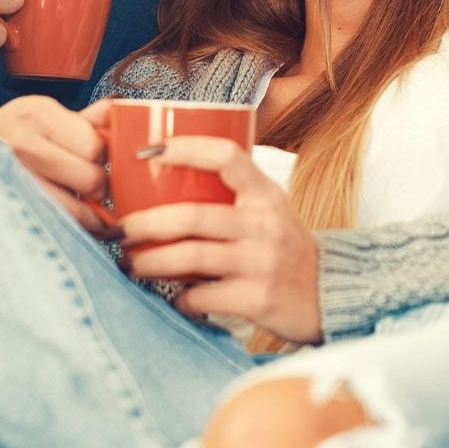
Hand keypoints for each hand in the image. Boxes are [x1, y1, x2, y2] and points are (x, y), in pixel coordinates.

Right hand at [0, 97, 111, 233]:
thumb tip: (124, 114)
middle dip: (100, 187)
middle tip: (92, 187)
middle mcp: (23, 143)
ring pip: (80, 211)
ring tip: (86, 209)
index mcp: (37, 113)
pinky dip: (74, 230)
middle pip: (93, 178)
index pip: (97, 145)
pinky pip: (61, 228)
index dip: (105, 157)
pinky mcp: (9, 210)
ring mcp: (14, 178)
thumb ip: (84, 119)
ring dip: (90, 214)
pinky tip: (71, 222)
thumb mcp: (40, 117)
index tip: (100, 162)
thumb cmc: (5, 138)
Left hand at [119, 136, 322, 344]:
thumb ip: (230, 195)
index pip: (226, 155)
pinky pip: (202, 296)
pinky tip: (171, 298)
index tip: (147, 151)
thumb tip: (159, 183)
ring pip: (190, 256)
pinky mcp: (259, 299)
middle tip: (117, 231)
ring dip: (149, 262)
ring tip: (128, 264)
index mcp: (265, 194)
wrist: (331, 296)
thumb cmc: (284, 248)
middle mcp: (266, 224)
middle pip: (191, 216)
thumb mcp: (268, 210)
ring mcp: (263, 262)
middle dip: (143, 224)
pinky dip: (179, 298)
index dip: (185, 148)